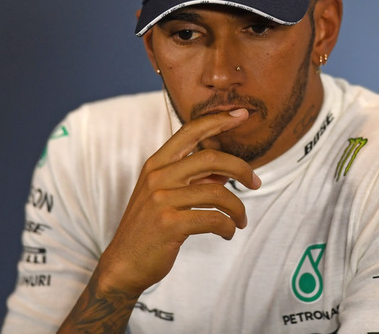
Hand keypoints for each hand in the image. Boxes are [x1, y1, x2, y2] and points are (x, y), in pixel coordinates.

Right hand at [95, 108, 261, 295]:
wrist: (123, 264)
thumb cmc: (148, 227)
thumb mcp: (164, 195)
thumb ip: (192, 179)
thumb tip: (226, 172)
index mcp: (156, 163)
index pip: (190, 130)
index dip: (218, 120)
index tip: (241, 114)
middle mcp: (158, 176)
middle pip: (211, 158)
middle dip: (242, 169)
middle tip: (255, 182)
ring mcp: (162, 199)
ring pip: (218, 192)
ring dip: (238, 208)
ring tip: (240, 220)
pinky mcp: (169, 224)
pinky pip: (214, 219)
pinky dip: (228, 227)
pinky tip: (228, 232)